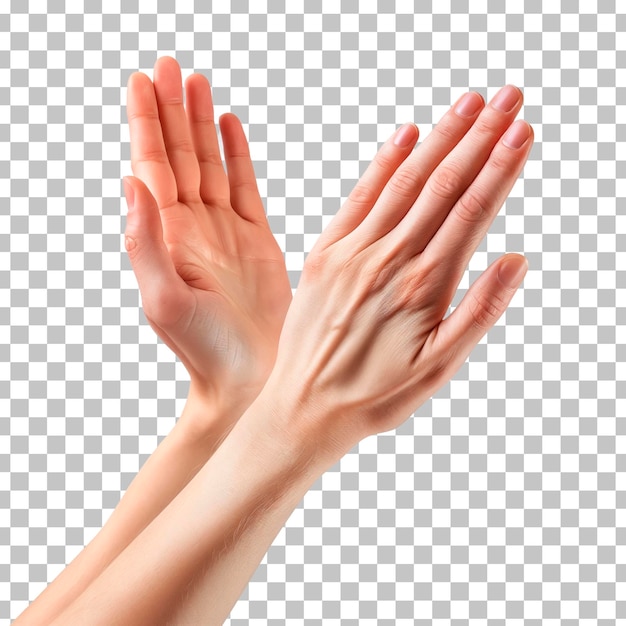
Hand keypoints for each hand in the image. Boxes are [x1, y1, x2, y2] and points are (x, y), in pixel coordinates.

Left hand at [124, 57, 290, 410]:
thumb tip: (129, 180)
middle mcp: (192, 227)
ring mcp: (224, 230)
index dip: (147, 123)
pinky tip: (229, 127)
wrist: (250, 375)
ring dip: (201, 124)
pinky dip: (236, 155)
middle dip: (172, 110)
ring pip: (209, 164)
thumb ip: (145, 240)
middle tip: (169, 67)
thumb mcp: (165, 299)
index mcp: (166, 236)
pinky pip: (244, 187)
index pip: (152, 166)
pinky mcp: (256, 238)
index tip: (143, 81)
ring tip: (196, 83)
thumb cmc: (205, 348)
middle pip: (178, 156)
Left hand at [263, 86, 532, 457]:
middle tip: (509, 96)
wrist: (304, 408)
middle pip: (442, 185)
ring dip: (439, 138)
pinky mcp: (321, 255)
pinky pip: (357, 199)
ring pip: (404, 182)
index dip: (500, 167)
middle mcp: (387, 261)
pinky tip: (406, 135)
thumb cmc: (376, 396)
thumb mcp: (438, 369)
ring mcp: (351, 253)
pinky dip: (383, 163)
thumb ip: (479, 312)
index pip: (471, 212)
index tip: (523, 129)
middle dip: (479, 136)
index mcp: (422, 287)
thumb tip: (517, 260)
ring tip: (470, 102)